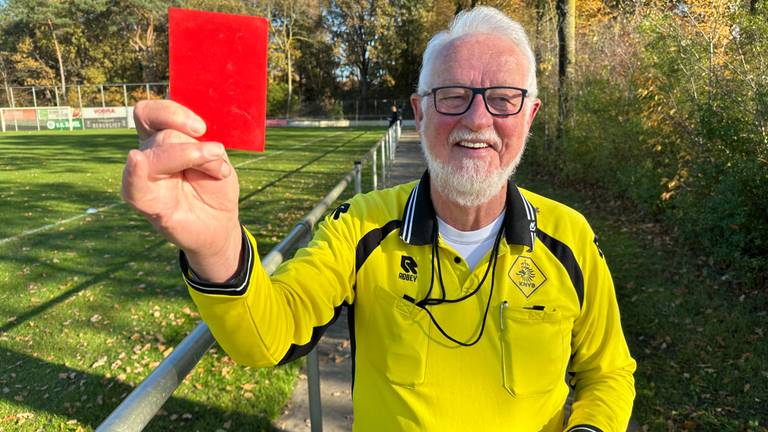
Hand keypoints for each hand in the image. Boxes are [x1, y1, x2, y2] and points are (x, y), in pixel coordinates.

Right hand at [122, 100, 241, 281]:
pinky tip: (136, 161)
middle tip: (219, 160)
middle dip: (196, 146)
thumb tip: (191, 138)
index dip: (172, 112)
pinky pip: (132, 186)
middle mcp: (148, 155)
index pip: (150, 114)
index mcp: (162, 140)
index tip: (201, 128)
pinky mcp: (147, 203)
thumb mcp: (217, 160)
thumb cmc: (215, 187)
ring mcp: (144, 179)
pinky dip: (134, 172)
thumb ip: (201, 147)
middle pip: (162, 135)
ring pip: (152, 154)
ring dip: (189, 156)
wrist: (220, 223)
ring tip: (218, 172)